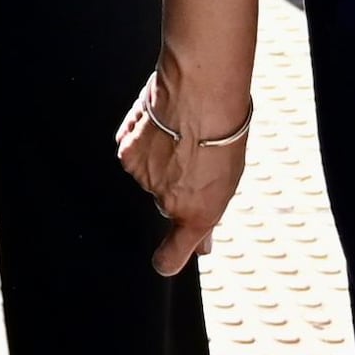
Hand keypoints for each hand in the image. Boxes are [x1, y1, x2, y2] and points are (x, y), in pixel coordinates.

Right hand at [114, 81, 251, 273]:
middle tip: (197, 156)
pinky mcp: (126, 154)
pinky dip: (143, 143)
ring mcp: (143, 178)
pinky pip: (133, 153)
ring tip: (182, 133)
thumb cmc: (224, 133)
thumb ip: (208, 215)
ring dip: (160, 160)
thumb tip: (202, 248)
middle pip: (166, 201)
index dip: (168, 259)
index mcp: (198, 213)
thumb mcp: (229, 180)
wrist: (201, 93)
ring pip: (149, 176)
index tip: (165, 261)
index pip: (172, 254)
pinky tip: (162, 125)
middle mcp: (167, 202)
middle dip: (177, 184)